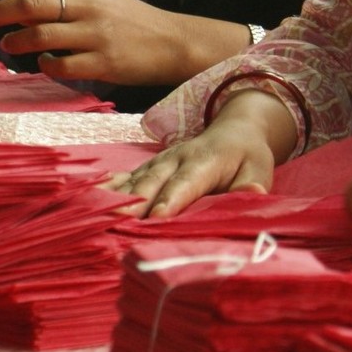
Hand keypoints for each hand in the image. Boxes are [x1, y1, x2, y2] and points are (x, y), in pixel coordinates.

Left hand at [0, 0, 249, 85]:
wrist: (173, 42)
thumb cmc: (126, 18)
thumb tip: (14, 1)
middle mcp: (87, 4)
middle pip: (27, 3)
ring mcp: (95, 34)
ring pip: (39, 35)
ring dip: (15, 40)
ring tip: (7, 44)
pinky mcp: (103, 62)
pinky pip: (60, 65)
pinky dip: (44, 64)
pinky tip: (43, 63)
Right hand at [106, 96, 282, 216]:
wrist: (233, 130)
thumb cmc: (247, 157)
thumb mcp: (260, 168)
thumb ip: (252, 184)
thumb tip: (253, 193)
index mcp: (204, 161)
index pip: (186, 182)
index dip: (171, 199)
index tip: (158, 216)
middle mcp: (175, 159)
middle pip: (152, 182)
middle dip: (134, 202)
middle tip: (117, 221)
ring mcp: (159, 162)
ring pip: (135, 180)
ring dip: (117, 197)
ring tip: (97, 213)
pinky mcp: (149, 167)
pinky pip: (127, 177)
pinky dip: (109, 187)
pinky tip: (91, 197)